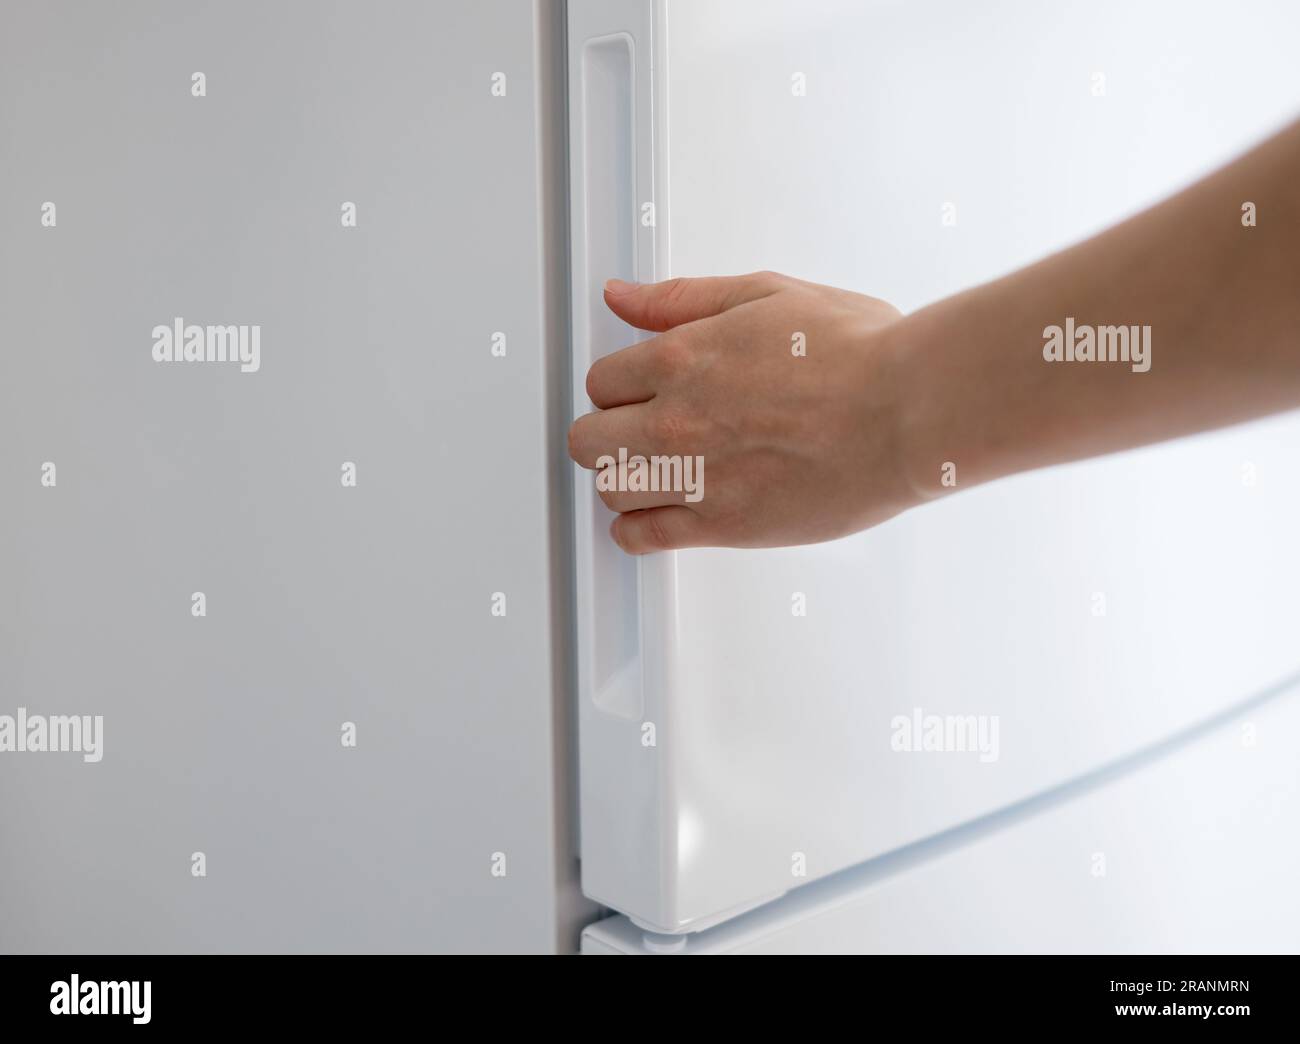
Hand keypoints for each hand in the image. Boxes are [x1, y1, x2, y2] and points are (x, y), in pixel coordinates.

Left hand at [568, 271, 916, 552]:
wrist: (907, 412)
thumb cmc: (857, 353)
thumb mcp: (766, 294)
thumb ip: (682, 299)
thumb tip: (622, 296)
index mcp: (680, 358)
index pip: (601, 380)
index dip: (621, 384)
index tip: (641, 390)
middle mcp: (674, 421)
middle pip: (589, 438)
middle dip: (608, 430)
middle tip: (638, 429)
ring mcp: (695, 477)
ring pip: (608, 487)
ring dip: (623, 477)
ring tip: (654, 469)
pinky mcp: (723, 525)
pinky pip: (642, 537)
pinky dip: (634, 529)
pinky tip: (650, 516)